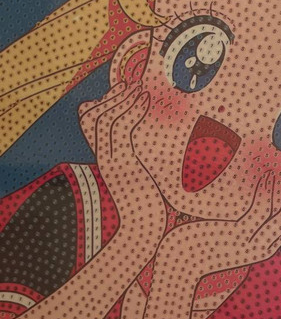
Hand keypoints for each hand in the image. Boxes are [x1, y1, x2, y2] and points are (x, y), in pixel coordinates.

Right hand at [78, 82, 166, 244]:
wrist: (142, 235)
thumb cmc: (146, 212)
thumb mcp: (139, 183)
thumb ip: (138, 166)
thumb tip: (148, 156)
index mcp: (107, 162)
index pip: (92, 126)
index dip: (104, 104)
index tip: (121, 90)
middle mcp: (105, 160)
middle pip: (94, 118)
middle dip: (112, 97)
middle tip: (128, 83)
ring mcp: (112, 163)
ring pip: (106, 120)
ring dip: (123, 99)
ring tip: (138, 87)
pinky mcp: (123, 167)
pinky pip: (122, 131)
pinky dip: (132, 110)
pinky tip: (144, 99)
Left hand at [160, 166, 280, 276]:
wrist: (180, 266)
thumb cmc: (201, 249)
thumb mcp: (228, 238)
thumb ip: (242, 226)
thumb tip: (249, 207)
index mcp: (262, 248)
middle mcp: (261, 247)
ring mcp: (251, 242)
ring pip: (280, 212)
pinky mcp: (238, 234)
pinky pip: (258, 209)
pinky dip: (266, 190)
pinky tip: (269, 175)